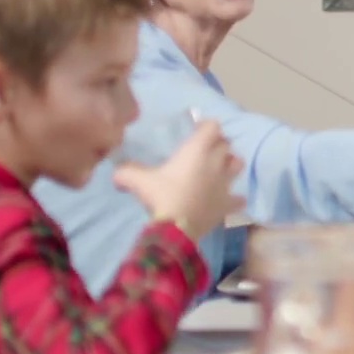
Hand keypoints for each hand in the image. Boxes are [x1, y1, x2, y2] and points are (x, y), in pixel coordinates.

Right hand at [114, 121, 244, 240]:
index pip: (212, 127)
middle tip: (206, 149)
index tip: (198, 130)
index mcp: (197, 150)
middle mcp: (215, 162)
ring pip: (238, 165)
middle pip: (226, 145)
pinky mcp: (227, 203)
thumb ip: (126, 172)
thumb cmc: (161, 196)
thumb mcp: (137, 180)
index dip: (207, 126)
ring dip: (231, 164)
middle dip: (218, 144)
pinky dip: (235, 198)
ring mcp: (225, 183)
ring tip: (221, 168)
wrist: (177, 227)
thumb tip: (115, 172)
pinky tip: (229, 199)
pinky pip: (238, 198)